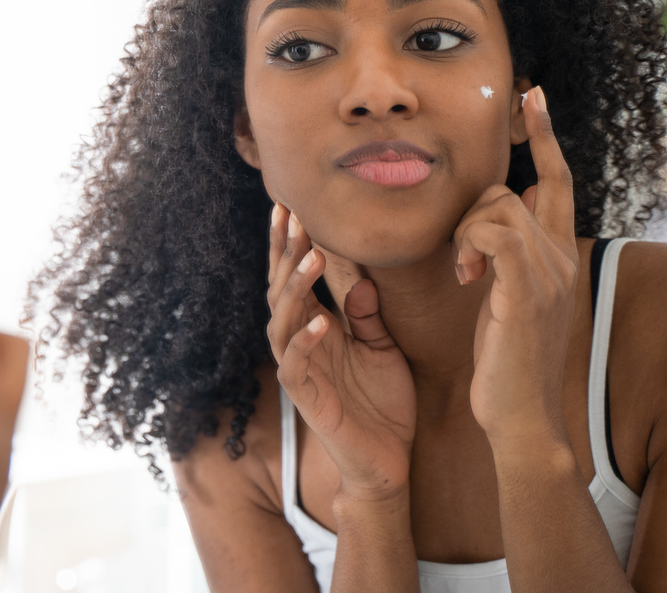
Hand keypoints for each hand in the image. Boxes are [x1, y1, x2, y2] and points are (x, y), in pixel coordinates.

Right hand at [267, 203, 415, 502]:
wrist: (387, 461)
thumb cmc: (382, 404)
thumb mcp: (383, 348)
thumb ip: (368, 314)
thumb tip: (362, 279)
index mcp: (317, 325)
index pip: (296, 276)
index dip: (290, 243)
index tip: (291, 205)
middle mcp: (300, 341)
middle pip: (280, 288)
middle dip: (284, 252)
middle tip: (290, 215)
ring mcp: (299, 368)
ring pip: (281, 320)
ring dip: (294, 288)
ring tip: (310, 259)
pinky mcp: (306, 397)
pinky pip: (296, 364)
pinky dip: (305, 340)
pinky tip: (320, 321)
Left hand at [453, 85, 578, 447]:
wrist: (521, 417)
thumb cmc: (507, 361)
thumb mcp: (510, 296)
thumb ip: (513, 251)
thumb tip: (515, 202)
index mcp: (559, 257)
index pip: (557, 182)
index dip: (546, 137)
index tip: (533, 96)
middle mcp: (562, 258)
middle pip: (516, 189)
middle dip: (478, 207)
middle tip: (465, 255)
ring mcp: (549, 273)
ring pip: (498, 206)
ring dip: (466, 234)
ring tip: (467, 275)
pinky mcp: (527, 289)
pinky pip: (495, 233)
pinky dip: (471, 245)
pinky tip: (468, 278)